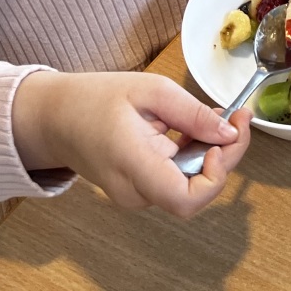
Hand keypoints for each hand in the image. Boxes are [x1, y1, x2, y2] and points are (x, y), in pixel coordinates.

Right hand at [13, 71, 250, 216]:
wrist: (54, 119)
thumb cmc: (94, 100)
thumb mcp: (149, 91)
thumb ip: (192, 114)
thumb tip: (228, 132)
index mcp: (132, 165)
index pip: (185, 199)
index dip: (216, 176)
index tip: (225, 138)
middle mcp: (134, 191)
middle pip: (195, 192)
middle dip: (224, 157)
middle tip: (236, 116)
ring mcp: (135, 196)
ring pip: (190, 186)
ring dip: (211, 154)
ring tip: (213, 116)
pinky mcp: (139, 191)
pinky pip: (177, 180)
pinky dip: (194, 156)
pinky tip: (194, 129)